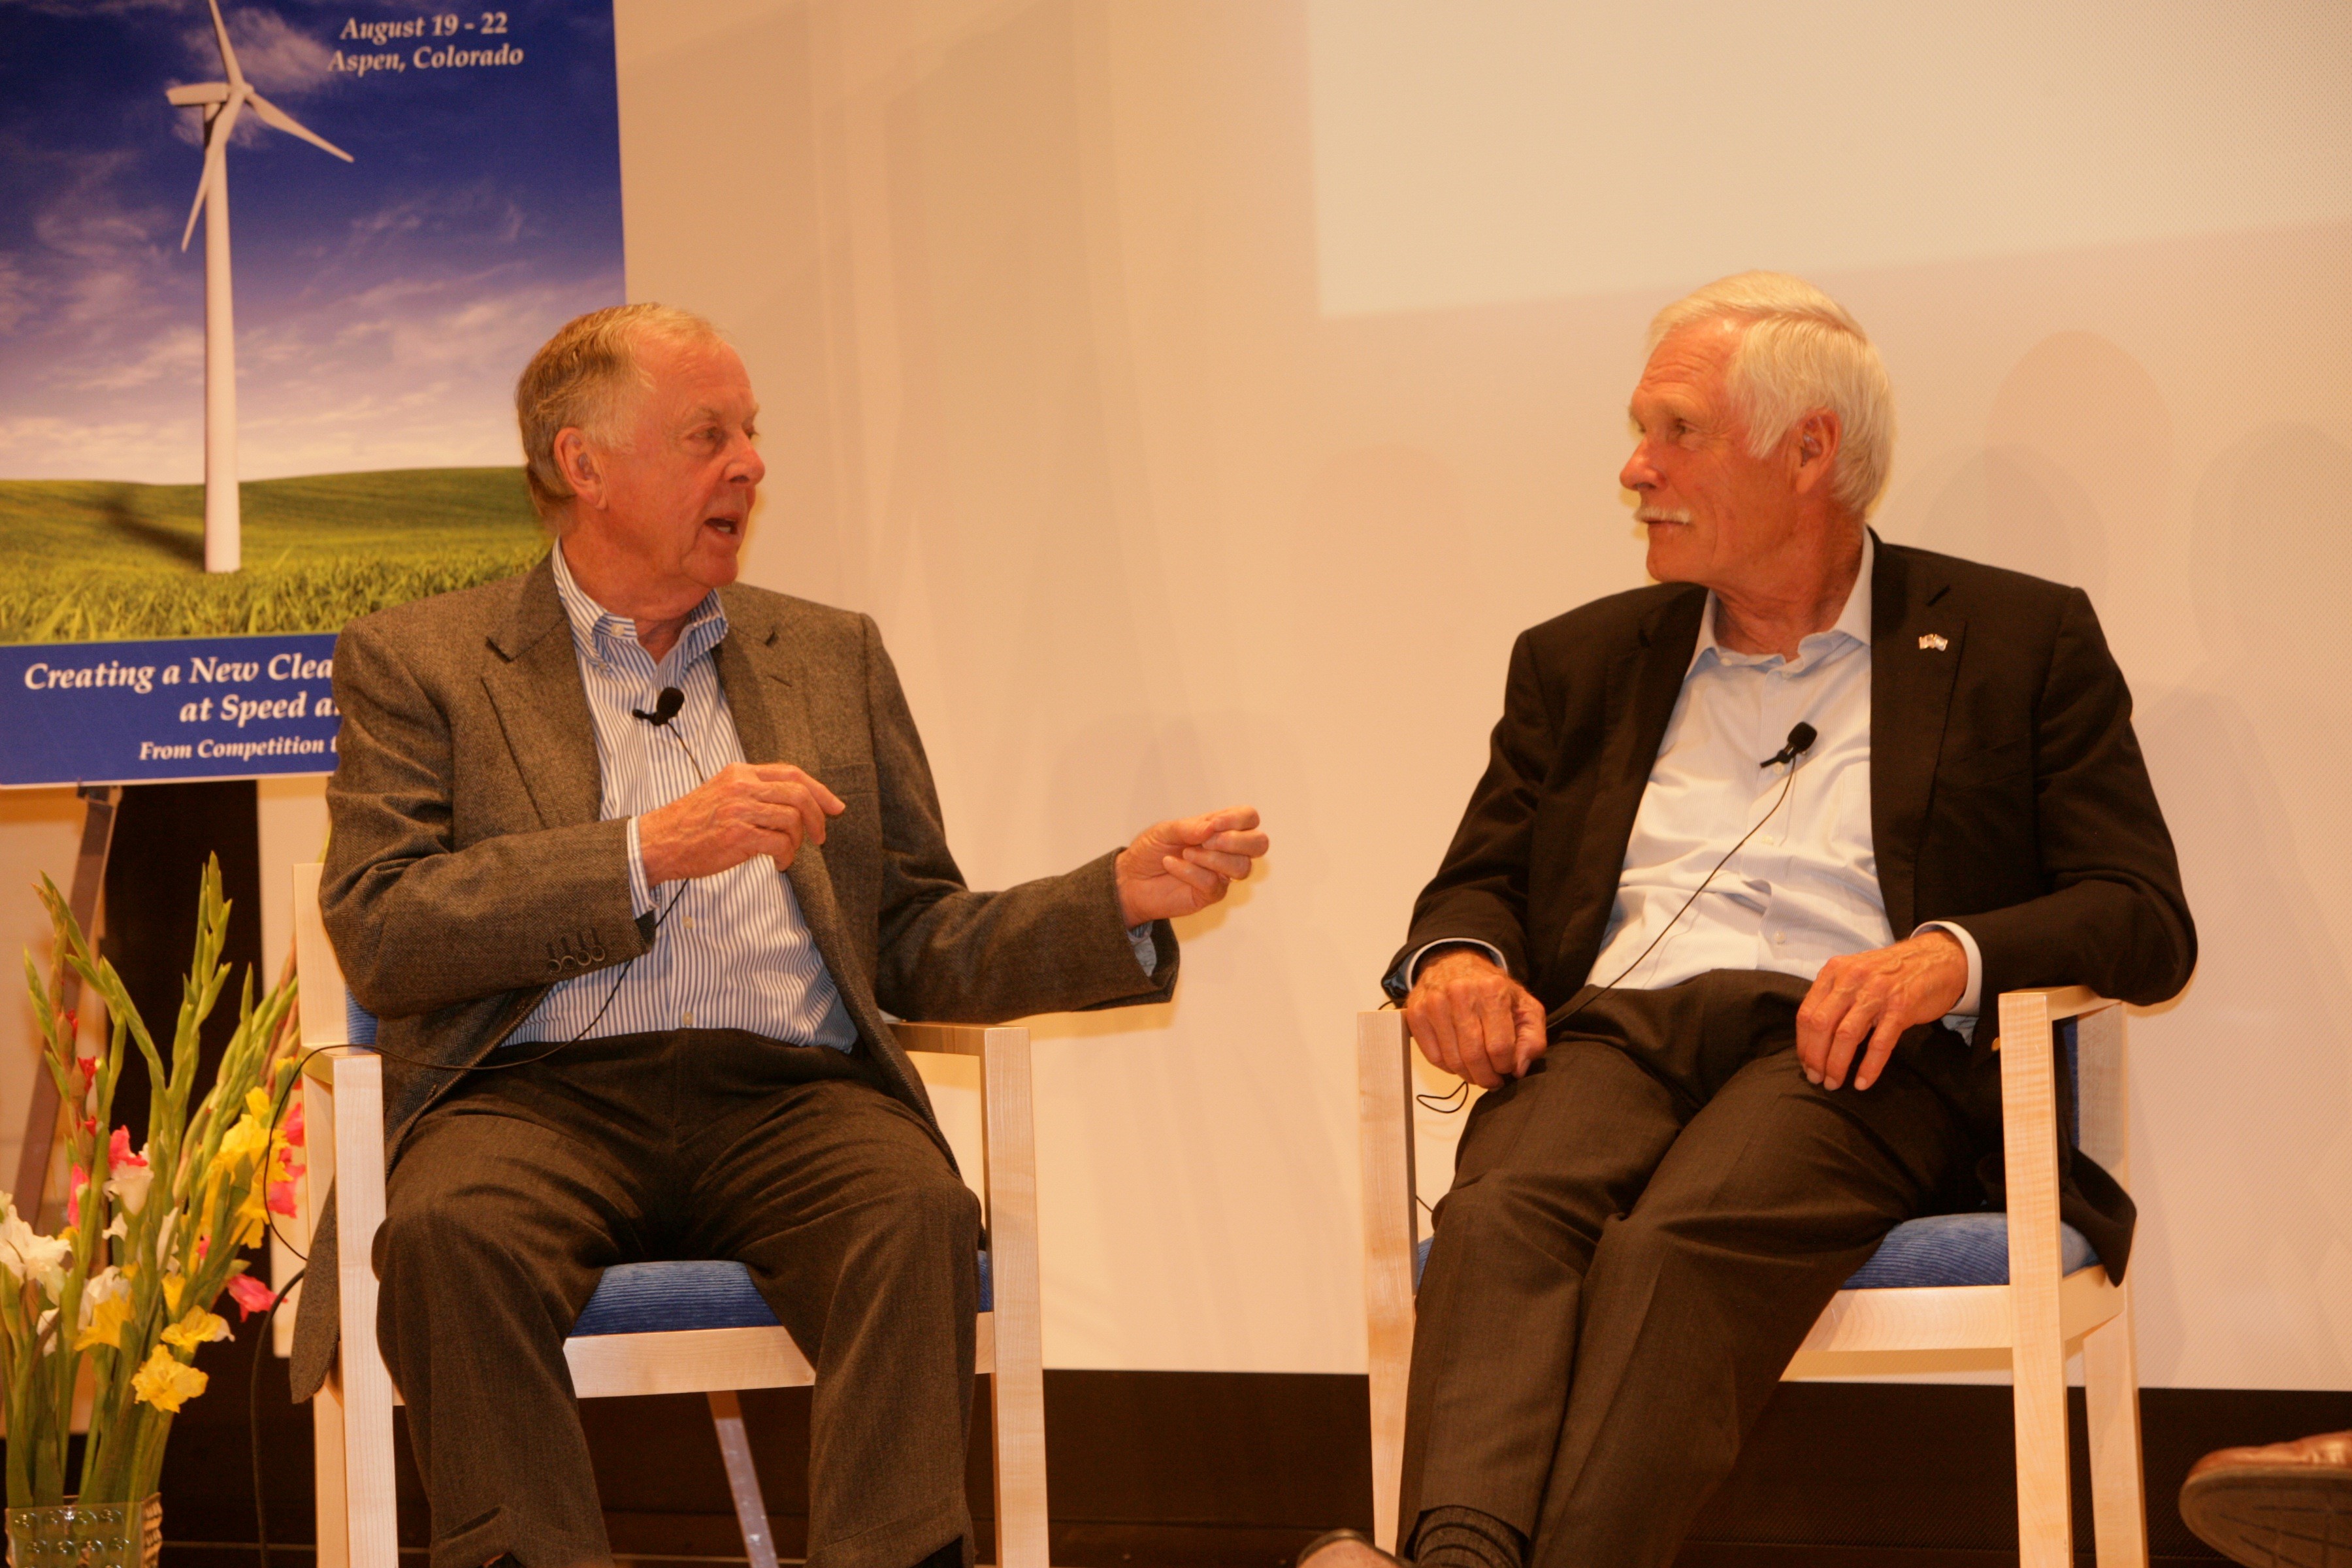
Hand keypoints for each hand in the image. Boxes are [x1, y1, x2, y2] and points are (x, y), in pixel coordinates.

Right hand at [638, 762, 845, 883]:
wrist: (658, 842)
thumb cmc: (691, 823)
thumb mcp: (722, 793)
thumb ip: (753, 791)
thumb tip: (794, 803)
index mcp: (740, 773)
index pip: (792, 773)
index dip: (819, 790)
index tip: (835, 807)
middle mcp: (741, 786)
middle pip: (799, 793)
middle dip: (818, 817)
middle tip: (821, 837)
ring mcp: (740, 810)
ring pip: (793, 818)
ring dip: (799, 841)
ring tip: (787, 853)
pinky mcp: (738, 835)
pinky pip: (780, 843)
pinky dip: (786, 856)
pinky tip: (778, 863)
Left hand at [1114, 806, 1267, 924]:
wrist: (1131, 880)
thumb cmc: (1150, 851)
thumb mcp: (1165, 831)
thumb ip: (1189, 827)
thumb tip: (1212, 829)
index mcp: (1220, 828)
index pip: (1249, 818)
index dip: (1238, 819)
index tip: (1213, 824)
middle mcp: (1227, 850)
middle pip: (1260, 843)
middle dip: (1238, 841)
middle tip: (1208, 842)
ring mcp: (1222, 874)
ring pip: (1242, 867)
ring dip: (1212, 859)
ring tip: (1185, 853)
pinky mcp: (1211, 894)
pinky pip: (1214, 884)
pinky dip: (1190, 872)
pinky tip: (1172, 865)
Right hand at [1403, 947, 1547, 1089]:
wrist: (1455, 964)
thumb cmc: (1492, 989)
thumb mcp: (1525, 1006)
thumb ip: (1533, 1039)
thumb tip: (1519, 1068)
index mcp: (1492, 989)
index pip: (1499, 1047)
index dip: (1505, 1066)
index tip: (1507, 1068)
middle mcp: (1460, 992)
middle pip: (1474, 1056)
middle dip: (1487, 1077)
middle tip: (1493, 1079)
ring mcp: (1434, 1003)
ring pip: (1452, 1060)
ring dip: (1468, 1074)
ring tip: (1477, 1071)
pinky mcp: (1416, 1013)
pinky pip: (1433, 1057)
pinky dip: (1448, 1067)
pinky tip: (1459, 1060)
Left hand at [1796, 930, 1968, 1091]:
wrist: (1937, 958)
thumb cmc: (1892, 973)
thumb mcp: (1856, 975)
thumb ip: (1835, 997)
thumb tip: (1814, 1038)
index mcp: (1835, 971)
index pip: (1806, 1013)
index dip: (1803, 1043)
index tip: (1805, 1063)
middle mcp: (1852, 979)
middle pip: (1821, 1025)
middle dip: (1815, 1057)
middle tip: (1816, 1078)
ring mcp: (1877, 993)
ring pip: (1846, 1035)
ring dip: (1836, 1065)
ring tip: (1834, 1083)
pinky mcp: (1902, 1007)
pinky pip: (1880, 1043)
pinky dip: (1868, 1067)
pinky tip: (1862, 1082)